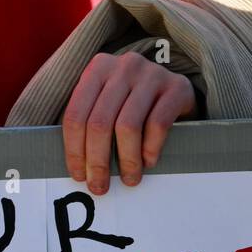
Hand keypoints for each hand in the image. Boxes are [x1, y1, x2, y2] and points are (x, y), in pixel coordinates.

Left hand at [62, 52, 197, 194]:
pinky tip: (148, 162)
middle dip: (97, 161)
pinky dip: (150, 149)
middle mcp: (123, 66)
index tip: (79, 176)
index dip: (74, 150)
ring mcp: (152, 74)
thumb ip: (89, 122)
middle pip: (99, 122)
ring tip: (129, 179)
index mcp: (98, 68)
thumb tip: (77, 168)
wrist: (176, 89)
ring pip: (127, 126)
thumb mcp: (107, 101)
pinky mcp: (177, 87)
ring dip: (126, 160)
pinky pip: (157, 124)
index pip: (76, 114)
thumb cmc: (132, 102)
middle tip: (100, 186)